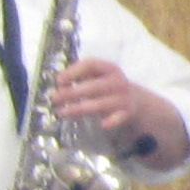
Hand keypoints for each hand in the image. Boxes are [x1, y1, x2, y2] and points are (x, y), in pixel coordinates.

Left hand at [50, 59, 168, 157]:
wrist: (135, 99)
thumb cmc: (107, 85)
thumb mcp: (97, 75)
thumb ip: (79, 75)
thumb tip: (60, 82)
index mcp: (109, 68)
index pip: (91, 64)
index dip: (74, 71)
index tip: (59, 80)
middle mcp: (118, 81)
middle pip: (93, 86)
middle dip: (72, 93)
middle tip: (54, 98)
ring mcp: (123, 97)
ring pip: (99, 104)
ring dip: (79, 109)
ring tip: (62, 112)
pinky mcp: (126, 112)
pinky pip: (118, 118)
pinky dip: (111, 121)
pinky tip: (102, 124)